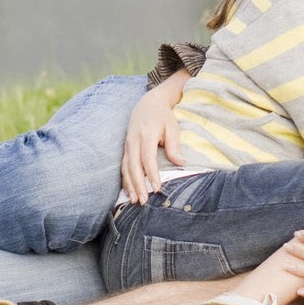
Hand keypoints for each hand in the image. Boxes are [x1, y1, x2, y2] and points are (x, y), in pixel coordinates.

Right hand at [121, 72, 188, 199]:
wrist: (148, 103)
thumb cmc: (163, 116)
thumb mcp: (172, 127)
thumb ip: (174, 145)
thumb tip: (180, 162)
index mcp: (146, 134)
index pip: (147, 158)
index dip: (152, 174)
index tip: (157, 188)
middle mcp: (133, 140)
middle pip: (133, 166)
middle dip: (138, 185)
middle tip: (144, 201)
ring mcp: (127, 145)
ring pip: (125, 168)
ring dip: (129, 185)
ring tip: (134, 201)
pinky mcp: (125, 148)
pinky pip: (123, 166)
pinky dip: (125, 180)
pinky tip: (129, 191)